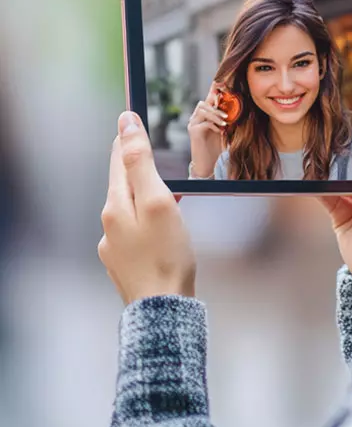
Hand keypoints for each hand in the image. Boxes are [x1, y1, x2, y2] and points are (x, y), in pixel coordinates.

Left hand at [98, 111, 195, 304]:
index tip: (131, 117)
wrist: (162, 309)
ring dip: (144, 194)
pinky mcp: (127, 264)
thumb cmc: (166, 256)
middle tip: (146, 145)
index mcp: (115, 206)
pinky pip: (135, 231)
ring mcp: (116, 247)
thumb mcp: (157, 201)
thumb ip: (141, 163)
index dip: (128, 138)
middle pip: (123, 184)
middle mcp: (109, 225)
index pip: (119, 161)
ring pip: (129, 209)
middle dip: (135, 166)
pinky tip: (163, 227)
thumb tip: (126, 125)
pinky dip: (148, 219)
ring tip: (165, 188)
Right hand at [187, 81, 227, 177]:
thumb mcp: (226, 130)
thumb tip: (241, 107)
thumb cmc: (218, 146)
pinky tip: (220, 131)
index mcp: (206, 114)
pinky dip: (213, 124)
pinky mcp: (193, 131)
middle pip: (204, 102)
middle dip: (217, 103)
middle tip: (228, 110)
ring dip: (216, 114)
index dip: (214, 88)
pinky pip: (203, 122)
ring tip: (226, 121)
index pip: (210, 98)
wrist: (208, 164)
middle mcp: (197, 116)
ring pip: (202, 109)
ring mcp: (193, 123)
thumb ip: (228, 118)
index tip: (222, 80)